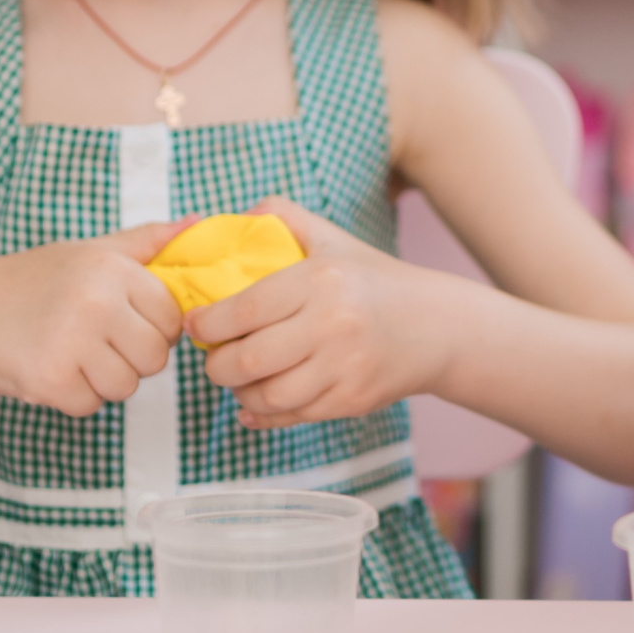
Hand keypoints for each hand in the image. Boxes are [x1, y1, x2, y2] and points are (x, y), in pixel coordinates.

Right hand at [0, 220, 185, 417]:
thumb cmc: (31, 280)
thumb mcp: (89, 251)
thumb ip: (147, 242)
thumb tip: (199, 222)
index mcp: (113, 269)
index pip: (172, 319)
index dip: (151, 329)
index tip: (121, 324)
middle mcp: (96, 302)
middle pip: (155, 358)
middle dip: (130, 359)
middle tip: (91, 342)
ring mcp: (72, 341)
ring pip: (126, 387)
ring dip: (100, 381)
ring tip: (68, 353)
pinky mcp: (48, 379)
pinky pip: (90, 406)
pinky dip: (72, 397)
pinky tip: (49, 369)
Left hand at [191, 197, 468, 428]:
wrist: (437, 326)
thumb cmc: (374, 281)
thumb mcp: (334, 240)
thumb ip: (285, 218)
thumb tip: (238, 216)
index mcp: (320, 280)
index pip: (244, 309)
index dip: (207, 323)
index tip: (196, 324)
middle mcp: (332, 324)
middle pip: (248, 360)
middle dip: (216, 366)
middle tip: (213, 358)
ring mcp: (344, 367)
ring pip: (267, 395)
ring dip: (239, 393)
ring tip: (236, 379)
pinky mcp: (352, 400)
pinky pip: (292, 416)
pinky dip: (263, 414)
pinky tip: (253, 403)